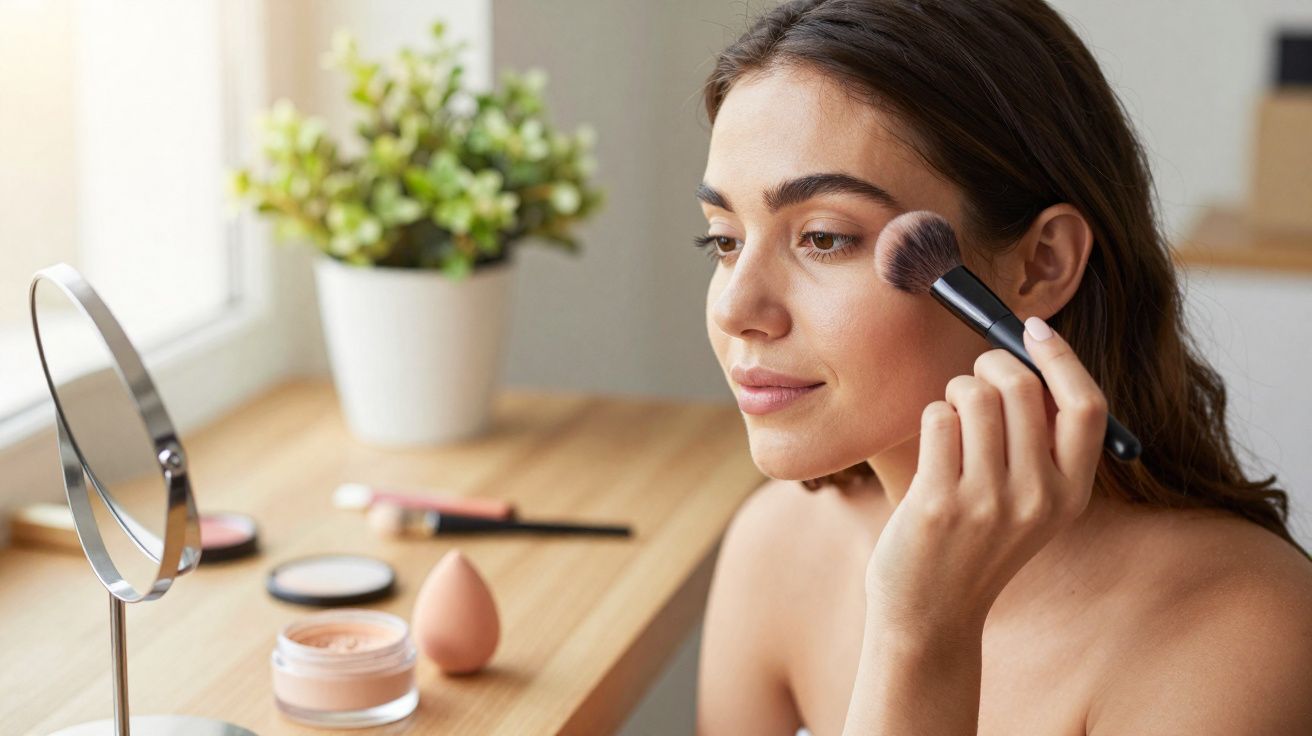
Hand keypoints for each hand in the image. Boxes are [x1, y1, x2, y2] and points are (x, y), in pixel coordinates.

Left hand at [864, 316, 1107, 635]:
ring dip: (956, 392)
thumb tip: (1027, 361)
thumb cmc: (975, 545)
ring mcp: (989, 502)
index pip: (1087, 406)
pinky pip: (938, 418)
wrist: (932, 615)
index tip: (1034, 329)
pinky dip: (932, 416)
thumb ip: (1040, 446)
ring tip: (951, 418)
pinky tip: (933, 445)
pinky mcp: (939, 503)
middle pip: (1023, 387)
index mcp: (1071, 494)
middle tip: (974, 381)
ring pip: (975, 396)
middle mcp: (1038, 498)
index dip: (1061, 357)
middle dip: (990, 366)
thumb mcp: (1031, 506)